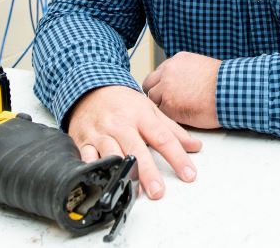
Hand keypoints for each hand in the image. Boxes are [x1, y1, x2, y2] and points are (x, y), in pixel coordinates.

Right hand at [68, 85, 201, 199]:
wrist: (91, 89)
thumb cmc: (123, 101)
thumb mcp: (151, 110)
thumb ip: (173, 130)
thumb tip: (195, 146)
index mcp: (141, 116)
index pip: (163, 138)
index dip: (177, 157)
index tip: (188, 174)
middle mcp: (122, 125)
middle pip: (136, 149)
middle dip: (147, 171)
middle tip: (158, 191)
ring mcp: (102, 133)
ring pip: (112, 154)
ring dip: (121, 172)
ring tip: (132, 191)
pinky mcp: (85, 141)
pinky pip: (87, 157)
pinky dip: (93, 169)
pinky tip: (100, 181)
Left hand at [142, 52, 220, 128]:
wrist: (231, 90)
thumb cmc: (223, 82)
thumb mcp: (201, 66)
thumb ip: (185, 72)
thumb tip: (182, 83)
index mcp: (177, 61)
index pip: (158, 73)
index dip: (161, 84)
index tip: (166, 92)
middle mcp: (168, 72)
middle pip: (149, 85)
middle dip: (156, 94)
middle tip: (166, 103)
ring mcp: (167, 88)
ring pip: (153, 100)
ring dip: (162, 107)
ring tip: (176, 112)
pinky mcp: (169, 106)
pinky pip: (161, 114)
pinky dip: (168, 118)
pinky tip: (181, 117)